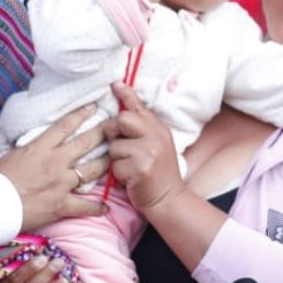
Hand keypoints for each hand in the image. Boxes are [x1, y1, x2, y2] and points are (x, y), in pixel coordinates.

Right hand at [0, 104, 108, 229]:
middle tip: (115, 127)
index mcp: (40, 147)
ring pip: (92, 170)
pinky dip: (97, 207)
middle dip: (102, 133)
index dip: (82, 114)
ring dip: (106, 163)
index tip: (94, 107)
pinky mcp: (62, 204)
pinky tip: (106, 207)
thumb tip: (34, 144)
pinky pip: (85, 206)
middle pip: (85, 143)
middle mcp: (55, 162)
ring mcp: (61, 183)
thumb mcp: (12, 155)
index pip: (65, 126)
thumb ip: (29, 148)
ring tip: (116, 158)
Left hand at [107, 82, 185, 211]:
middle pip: (122, 119)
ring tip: (130, 166)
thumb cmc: (158, 172)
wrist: (169, 198)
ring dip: (116, 158)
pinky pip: (115, 165)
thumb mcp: (156, 145)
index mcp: (159, 129)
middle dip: (113, 131)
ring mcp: (149, 152)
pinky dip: (119, 174)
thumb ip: (142, 129)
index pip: (139, 107)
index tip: (115, 84)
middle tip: (119, 144)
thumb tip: (120, 114)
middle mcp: (156, 136)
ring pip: (115, 145)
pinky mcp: (140, 168)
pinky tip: (131, 178)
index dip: (125, 94)